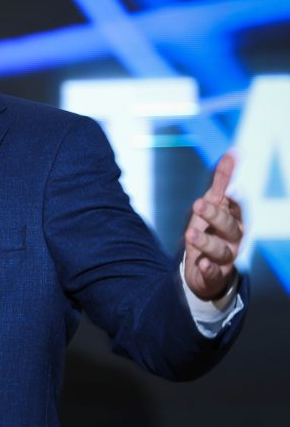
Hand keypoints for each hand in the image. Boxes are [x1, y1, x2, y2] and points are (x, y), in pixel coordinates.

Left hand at [184, 152, 243, 299]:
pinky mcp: (215, 274)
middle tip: (197, 204)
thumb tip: (232, 153)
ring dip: (206, 242)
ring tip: (190, 234)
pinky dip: (208, 269)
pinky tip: (201, 264)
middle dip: (214, 215)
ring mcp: (226, 256)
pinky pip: (214, 272)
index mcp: (234, 218)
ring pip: (220, 250)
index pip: (235, 206)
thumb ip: (222, 181)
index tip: (228, 189)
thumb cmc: (212, 229)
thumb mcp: (214, 204)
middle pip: (228, 226)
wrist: (206, 266)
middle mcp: (234, 237)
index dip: (233, 198)